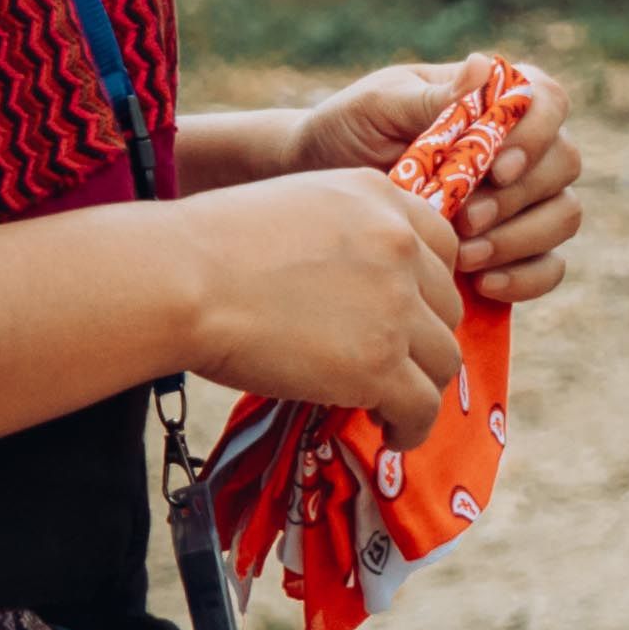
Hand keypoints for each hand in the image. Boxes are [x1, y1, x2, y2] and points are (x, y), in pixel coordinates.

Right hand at [179, 165, 470, 448]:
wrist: (182, 281)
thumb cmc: (208, 247)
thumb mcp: (292, 209)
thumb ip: (339, 238)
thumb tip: (350, 292)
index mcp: (378, 196)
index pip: (442, 246)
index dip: (427, 287)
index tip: (404, 314)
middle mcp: (399, 244)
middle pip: (446, 305)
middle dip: (422, 338)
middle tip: (388, 362)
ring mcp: (396, 305)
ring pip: (443, 358)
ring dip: (421, 384)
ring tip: (388, 406)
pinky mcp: (379, 363)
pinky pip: (423, 406)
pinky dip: (412, 426)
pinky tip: (390, 434)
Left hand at [292, 57, 584, 299]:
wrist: (319, 185)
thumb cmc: (349, 131)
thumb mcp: (379, 106)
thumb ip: (432, 97)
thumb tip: (484, 68)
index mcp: (494, 99)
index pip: (548, 101)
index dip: (536, 135)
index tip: (496, 168)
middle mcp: (521, 147)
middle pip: (565, 163)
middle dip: (519, 197)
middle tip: (466, 220)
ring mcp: (523, 200)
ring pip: (564, 216)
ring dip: (521, 239)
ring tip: (464, 256)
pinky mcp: (514, 250)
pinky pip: (549, 267)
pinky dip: (527, 279)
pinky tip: (483, 284)